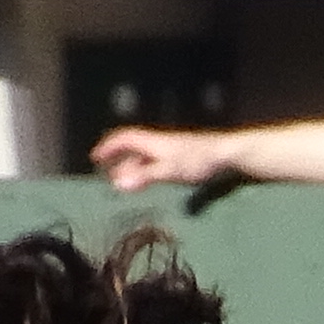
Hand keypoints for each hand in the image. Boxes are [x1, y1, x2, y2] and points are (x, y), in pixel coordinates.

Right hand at [94, 126, 220, 191]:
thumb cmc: (199, 161)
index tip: (94, 157)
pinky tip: (152, 178)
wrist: (229, 154)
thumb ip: (145, 177)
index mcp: (153, 142)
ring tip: (125, 180)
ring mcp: (172, 149)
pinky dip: (148, 169)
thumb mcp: (170, 171)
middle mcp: (159, 142)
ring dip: (132, 165)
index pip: (124, 138)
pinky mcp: (184, 157)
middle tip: (105, 171)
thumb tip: (117, 184)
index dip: (108, 146)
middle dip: (117, 157)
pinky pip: (158, 160)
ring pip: (146, 154)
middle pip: (133, 146)